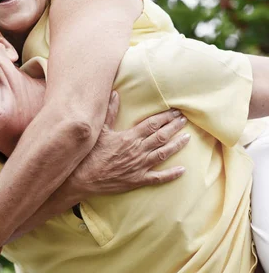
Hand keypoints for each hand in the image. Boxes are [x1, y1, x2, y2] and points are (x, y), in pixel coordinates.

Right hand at [69, 91, 189, 195]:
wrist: (84, 177)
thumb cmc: (90, 154)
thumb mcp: (99, 130)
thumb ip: (109, 112)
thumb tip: (115, 93)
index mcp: (129, 137)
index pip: (152, 124)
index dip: (165, 117)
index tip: (175, 112)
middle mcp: (137, 150)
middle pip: (161, 136)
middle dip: (174, 127)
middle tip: (184, 120)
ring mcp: (139, 166)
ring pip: (163, 153)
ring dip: (177, 145)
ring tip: (187, 138)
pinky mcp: (138, 179)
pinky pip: (159, 178)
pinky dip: (172, 174)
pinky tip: (182, 170)